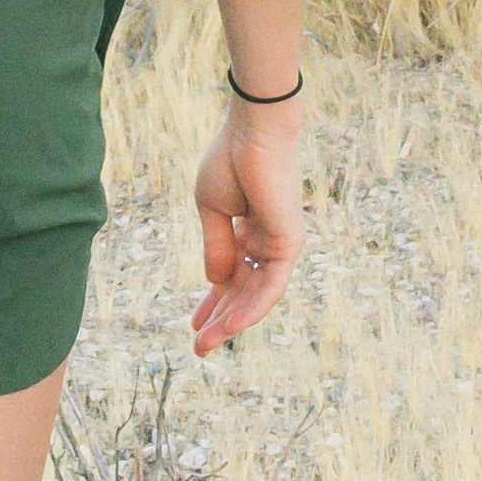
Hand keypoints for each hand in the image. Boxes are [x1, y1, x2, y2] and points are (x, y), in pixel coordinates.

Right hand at [190, 98, 304, 354]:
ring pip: (257, 295)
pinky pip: (270, 286)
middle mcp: (268, 242)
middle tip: (199, 348)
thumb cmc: (230, 161)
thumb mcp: (212, 211)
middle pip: (244, 291)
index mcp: (250, 232)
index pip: (232, 277)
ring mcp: (281, 244)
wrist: (252, 133)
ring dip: (232, 322)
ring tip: (206, 345)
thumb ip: (217, 248)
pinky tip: (231, 327)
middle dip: (220, 319)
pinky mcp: (289, 243)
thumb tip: (215, 283)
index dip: (213, 302)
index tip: (193, 325)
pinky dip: (252, 308)